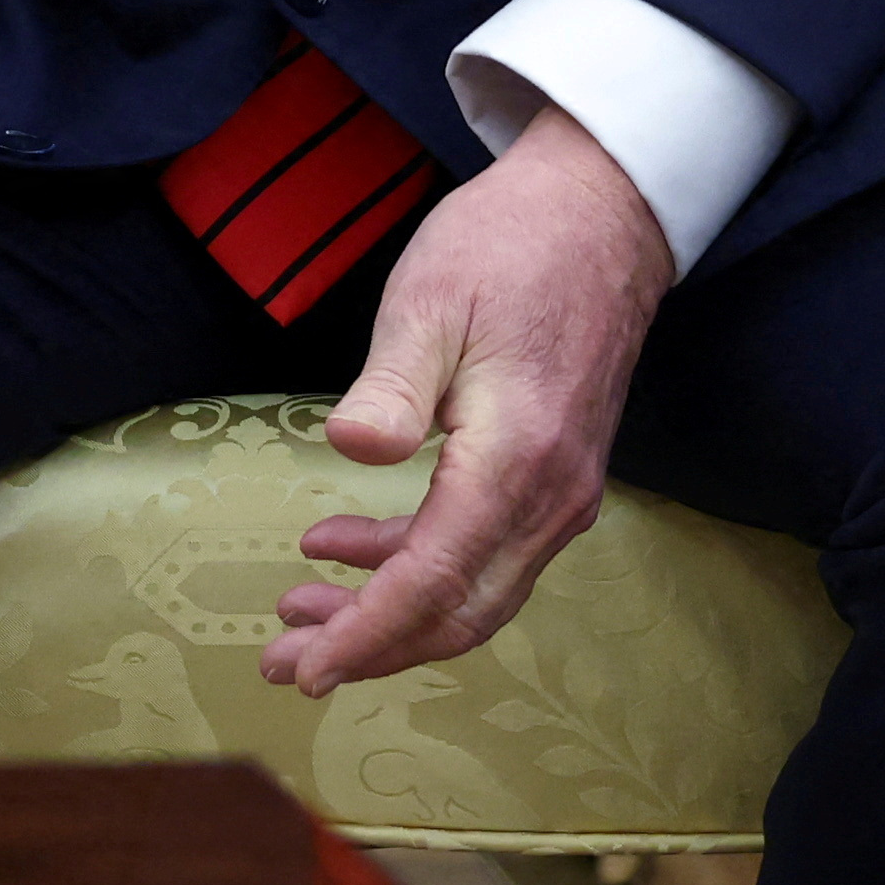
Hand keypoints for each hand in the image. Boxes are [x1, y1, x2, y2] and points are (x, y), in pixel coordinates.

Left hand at [262, 106, 671, 693]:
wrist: (600, 216)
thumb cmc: (508, 249)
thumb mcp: (429, 301)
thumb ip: (392, 386)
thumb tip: (352, 449)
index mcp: (516, 463)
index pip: (435, 581)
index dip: (370, 633)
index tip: (309, 667)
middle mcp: (551, 500)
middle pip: (459, 611)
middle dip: (372, 646)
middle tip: (284, 662)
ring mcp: (559, 493)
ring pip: (472, 590)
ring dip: (387, 610)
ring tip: (297, 605)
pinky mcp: (551, 476)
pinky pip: (481, 549)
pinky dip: (412, 561)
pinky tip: (341, 542)